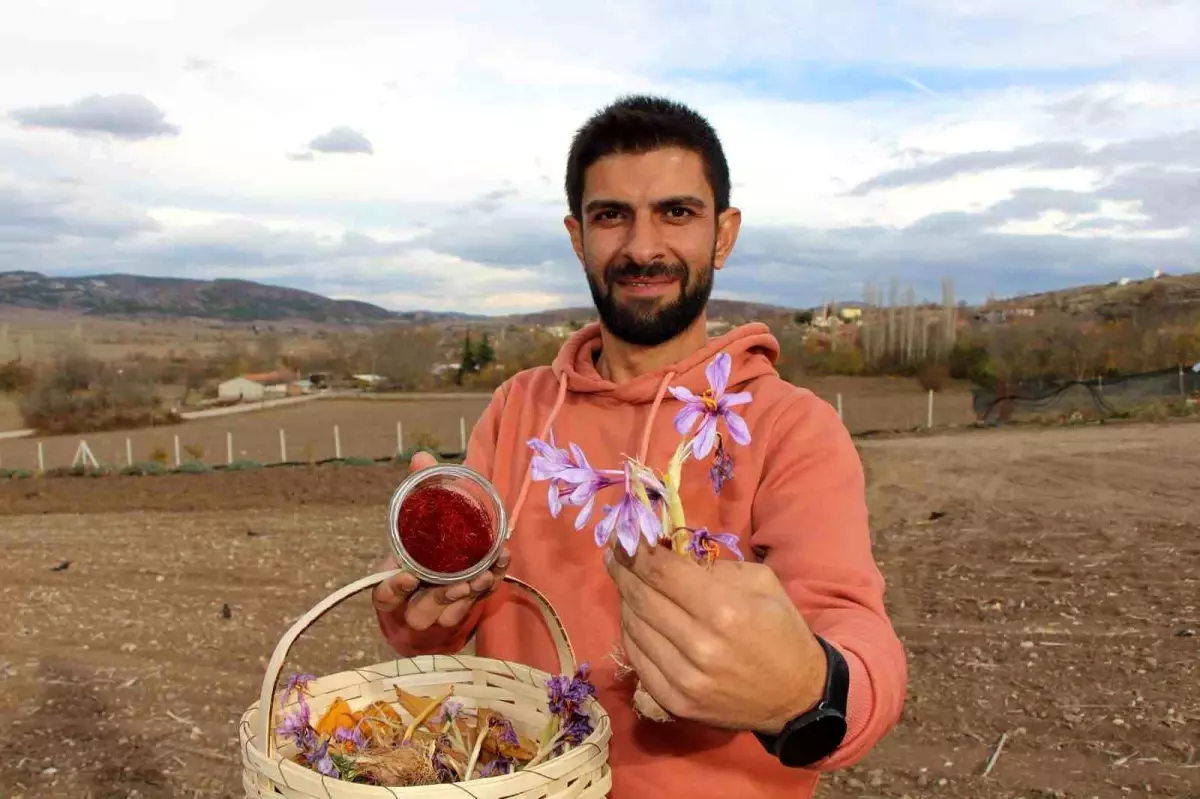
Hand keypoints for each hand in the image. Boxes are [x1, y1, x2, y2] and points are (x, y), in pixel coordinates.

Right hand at [371, 451, 509, 631]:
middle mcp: (412, 606)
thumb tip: (422, 458)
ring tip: (484, 576)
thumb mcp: (412, 527)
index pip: (385, 595)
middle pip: (422, 611)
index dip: (393, 589)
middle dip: (442, 598)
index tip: (407, 577)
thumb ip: (419, 493)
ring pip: (452, 614)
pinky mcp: (465, 611)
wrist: (433, 591)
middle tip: (462, 583)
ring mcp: (439, 615)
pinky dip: (491, 585)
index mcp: (391, 588)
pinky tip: (501, 564)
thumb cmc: (417, 554)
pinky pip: (478, 603)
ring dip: (469, 597)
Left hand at [605, 544, 826, 733]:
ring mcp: (683, 679)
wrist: (796, 697)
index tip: (622, 536)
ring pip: (634, 628)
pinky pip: (637, 660)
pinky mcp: (674, 702)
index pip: (662, 572)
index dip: (636, 551)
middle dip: (622, 570)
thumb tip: (670, 554)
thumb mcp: (762, 582)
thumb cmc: (782, 631)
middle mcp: (699, 645)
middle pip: (642, 598)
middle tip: (612, 553)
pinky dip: (630, 634)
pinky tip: (633, 617)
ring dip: (624, 600)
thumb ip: (715, 567)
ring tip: (624, 582)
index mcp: (724, 610)